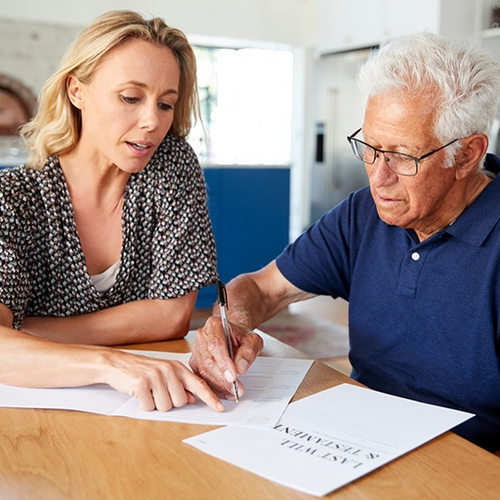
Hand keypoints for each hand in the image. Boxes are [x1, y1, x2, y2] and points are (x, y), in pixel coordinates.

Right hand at [104, 351, 224, 411]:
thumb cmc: (141, 370)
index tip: (221, 408)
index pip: (199, 384)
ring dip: (156, 404)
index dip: (210, 398)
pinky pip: (149, 407)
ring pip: (166, 406)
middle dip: (170, 402)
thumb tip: (193, 399)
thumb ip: (180, 385)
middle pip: (181, 402)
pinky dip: (144, 405)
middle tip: (158, 392)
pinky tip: (139, 393)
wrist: (117, 363)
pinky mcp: (142, 383)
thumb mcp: (164, 374)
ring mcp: (156, 376)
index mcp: (177, 367)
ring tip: (148, 391)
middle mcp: (169, 370)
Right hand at [189, 315, 263, 398]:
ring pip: (203, 371)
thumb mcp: (253, 340)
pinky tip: (225, 392)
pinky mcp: (195, 362)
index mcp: (214, 325)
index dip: (224, 362)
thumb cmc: (242, 336)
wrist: (235, 336)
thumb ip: (249, 351)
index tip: (233, 376)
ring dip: (218, 385)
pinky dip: (213, 387)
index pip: (216, 344)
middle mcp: (202, 336)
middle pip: (208, 360)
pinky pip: (201, 377)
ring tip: (233, 392)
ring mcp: (196, 349)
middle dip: (222, 378)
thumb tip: (240, 367)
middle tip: (236, 388)